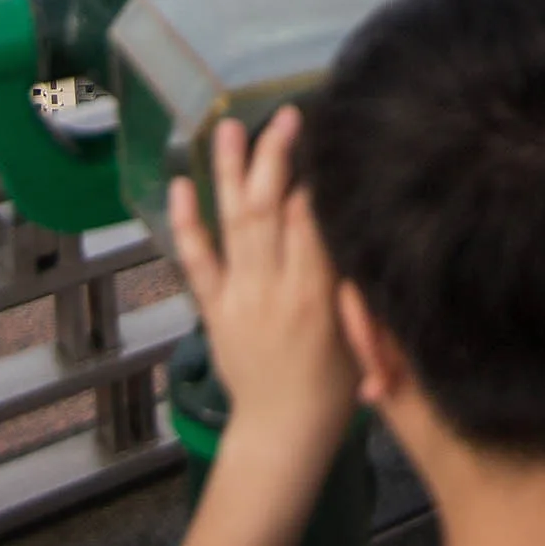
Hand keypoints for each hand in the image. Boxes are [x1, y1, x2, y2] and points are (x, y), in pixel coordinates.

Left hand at [169, 109, 357, 461]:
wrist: (284, 429)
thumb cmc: (336, 383)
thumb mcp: (363, 330)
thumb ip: (357, 277)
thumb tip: (354, 217)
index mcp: (317, 294)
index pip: (310, 219)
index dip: (313, 173)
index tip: (320, 132)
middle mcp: (274, 289)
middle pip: (270, 210)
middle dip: (275, 157)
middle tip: (285, 116)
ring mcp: (239, 297)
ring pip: (233, 224)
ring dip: (230, 173)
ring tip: (229, 127)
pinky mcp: (214, 308)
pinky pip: (197, 261)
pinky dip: (187, 222)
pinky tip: (181, 185)